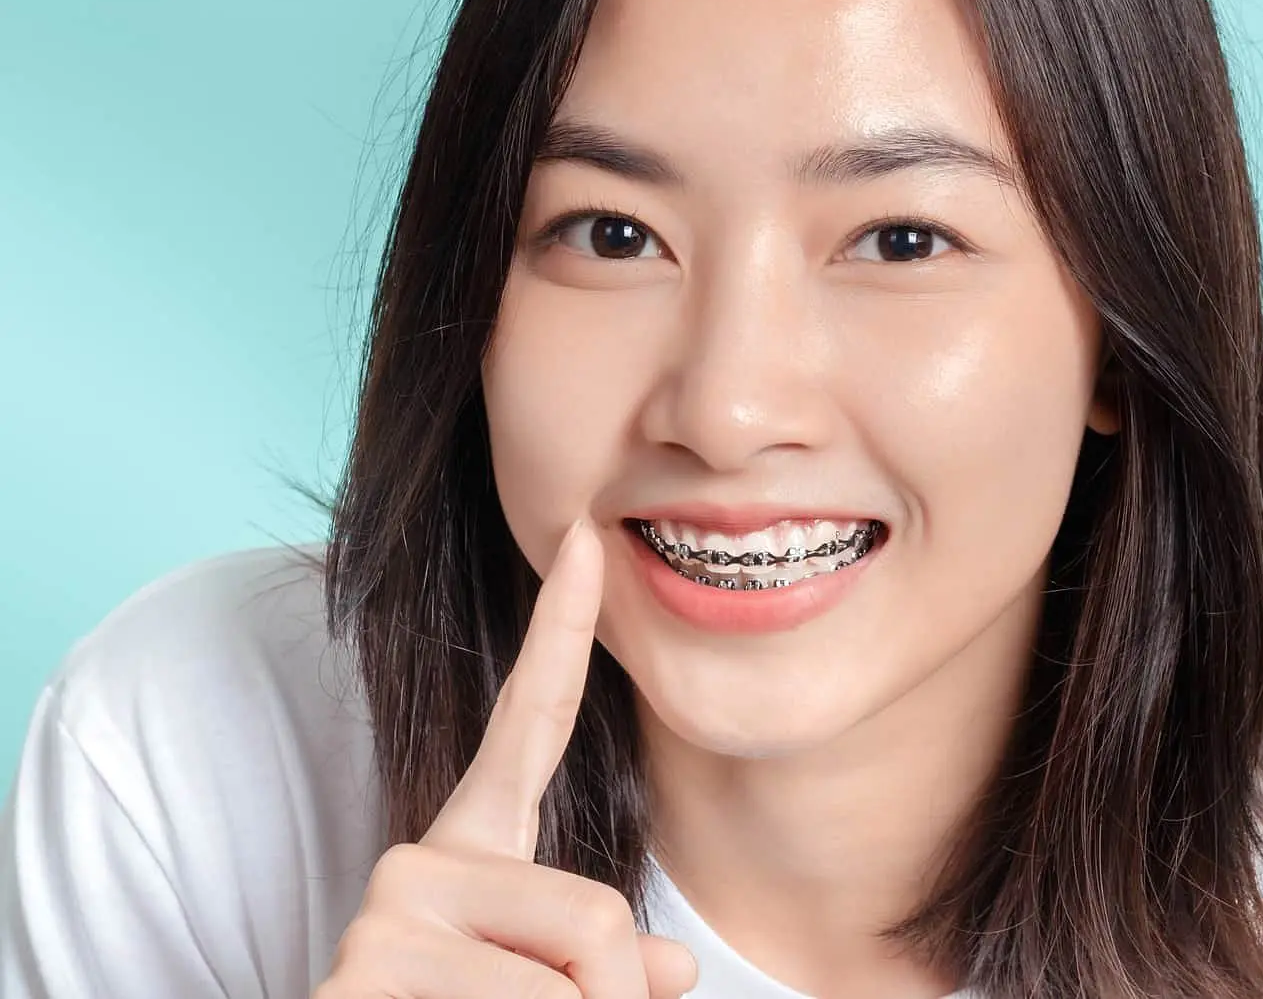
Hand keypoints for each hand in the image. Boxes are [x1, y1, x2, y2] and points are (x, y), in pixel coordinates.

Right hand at [315, 519, 696, 997]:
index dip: (560, 628)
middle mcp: (416, 863)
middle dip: (608, 998)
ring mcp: (382, 918)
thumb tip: (676, 970)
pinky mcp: (360, 979)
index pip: (530, 723)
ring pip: (571, 988)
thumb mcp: (539, 989)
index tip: (583, 536)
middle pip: (600, 918)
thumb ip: (600, 962)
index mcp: (469, 850)